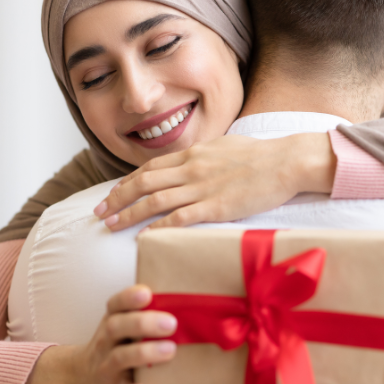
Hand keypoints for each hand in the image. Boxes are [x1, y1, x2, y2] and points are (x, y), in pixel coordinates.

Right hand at [21, 285, 176, 383]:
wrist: (84, 379)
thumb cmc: (115, 347)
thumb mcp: (122, 327)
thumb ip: (144, 314)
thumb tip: (186, 304)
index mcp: (112, 320)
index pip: (115, 304)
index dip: (129, 298)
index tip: (147, 294)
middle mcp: (106, 341)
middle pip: (118, 327)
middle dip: (143, 323)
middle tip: (171, 323)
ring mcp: (107, 365)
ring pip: (120, 356)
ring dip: (145, 352)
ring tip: (169, 350)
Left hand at [94, 132, 336, 230]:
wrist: (285, 161)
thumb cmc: (259, 156)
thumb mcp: (223, 147)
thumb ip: (202, 157)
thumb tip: (189, 163)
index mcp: (192, 154)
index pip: (149, 168)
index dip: (126, 182)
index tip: (112, 194)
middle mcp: (191, 168)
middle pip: (143, 183)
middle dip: (116, 198)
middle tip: (99, 212)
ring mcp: (201, 187)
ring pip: (154, 200)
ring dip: (128, 213)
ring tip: (110, 224)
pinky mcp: (215, 206)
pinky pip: (179, 218)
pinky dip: (158, 227)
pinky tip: (144, 236)